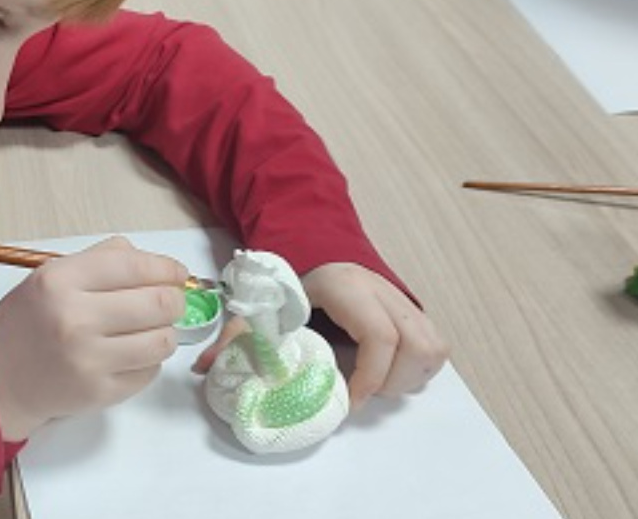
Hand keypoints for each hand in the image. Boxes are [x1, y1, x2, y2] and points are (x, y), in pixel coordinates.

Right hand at [0, 237, 186, 440]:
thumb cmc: (26, 323)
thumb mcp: (49, 276)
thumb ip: (100, 259)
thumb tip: (152, 261)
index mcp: (60, 281)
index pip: (134, 265)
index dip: (167, 268)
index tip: (177, 273)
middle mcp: (74, 319)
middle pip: (158, 303)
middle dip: (174, 300)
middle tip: (169, 302)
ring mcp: (88, 360)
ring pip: (162, 341)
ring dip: (165, 333)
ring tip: (149, 330)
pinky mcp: (99, 393)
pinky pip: (149, 372)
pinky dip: (148, 362)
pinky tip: (128, 355)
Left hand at [190, 262, 448, 410]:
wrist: (312, 236)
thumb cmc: (291, 272)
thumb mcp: (263, 302)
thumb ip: (236, 333)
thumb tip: (204, 369)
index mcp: (350, 288)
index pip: (380, 339)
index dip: (368, 379)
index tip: (347, 401)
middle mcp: (384, 291)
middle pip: (419, 347)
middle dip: (393, 382)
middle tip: (362, 393)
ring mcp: (402, 297)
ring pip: (433, 346)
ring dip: (410, 376)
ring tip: (376, 384)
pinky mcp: (410, 306)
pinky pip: (434, 342)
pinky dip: (419, 366)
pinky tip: (388, 372)